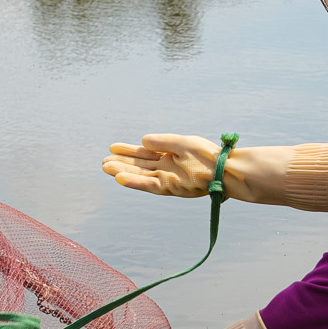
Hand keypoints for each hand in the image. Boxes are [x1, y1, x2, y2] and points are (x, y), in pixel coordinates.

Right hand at [102, 134, 225, 197]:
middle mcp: (167, 169)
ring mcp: (168, 179)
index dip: (129, 150)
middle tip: (103, 161)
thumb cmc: (208, 155)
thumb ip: (162, 142)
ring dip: (123, 173)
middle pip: (139, 166)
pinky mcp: (171, 188)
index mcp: (170, 156)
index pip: (145, 153)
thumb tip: (143, 140)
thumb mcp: (182, 143)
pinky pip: (149, 185)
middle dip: (122, 163)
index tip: (113, 147)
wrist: (224, 170)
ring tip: (106, 168)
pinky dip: (135, 182)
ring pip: (140, 176)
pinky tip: (120, 178)